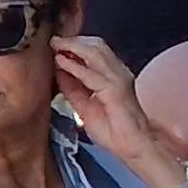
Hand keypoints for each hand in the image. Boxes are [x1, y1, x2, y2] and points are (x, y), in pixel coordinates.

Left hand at [54, 37, 179, 183]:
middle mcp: (119, 74)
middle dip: (73, 40)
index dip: (75, 45)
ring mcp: (119, 80)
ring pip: (96, 52)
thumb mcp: (85, 107)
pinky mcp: (116, 89)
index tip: (56, 44)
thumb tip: (60, 72)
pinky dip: (74, 66)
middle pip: (97, 46)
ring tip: (56, 44)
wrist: (133, 147)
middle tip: (54, 40)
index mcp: (113, 77)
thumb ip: (74, 89)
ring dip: (73, 46)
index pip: (95, 52)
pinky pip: (92, 73)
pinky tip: (61, 62)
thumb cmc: (116, 132)